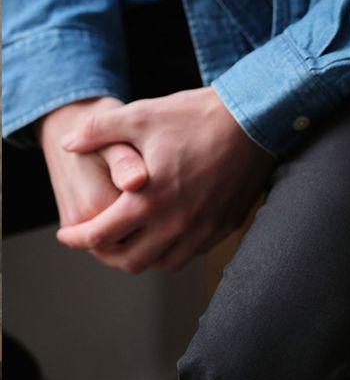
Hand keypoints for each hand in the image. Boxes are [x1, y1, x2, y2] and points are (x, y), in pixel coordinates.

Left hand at [56, 87, 271, 272]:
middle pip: (130, 261)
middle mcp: (176, 224)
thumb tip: (67, 145)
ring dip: (142, 257)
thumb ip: (96, 131)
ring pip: (164, 264)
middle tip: (97, 241)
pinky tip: (166, 233)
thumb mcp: (138, 115)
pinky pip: (193, 254)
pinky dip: (172, 251)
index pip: (100, 236)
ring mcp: (204, 230)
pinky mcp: (224, 227)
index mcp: (148, 200)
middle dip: (106, 255)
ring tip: (132, 240)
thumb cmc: (194, 116)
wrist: (252, 121)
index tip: (67, 234)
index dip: (76, 238)